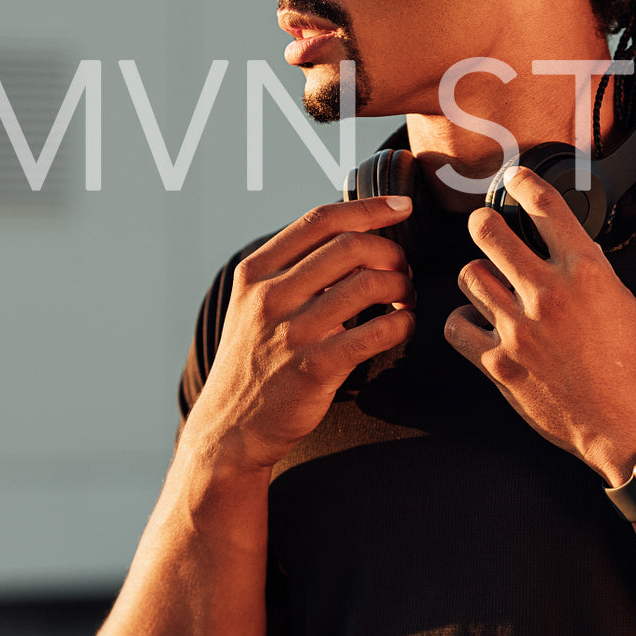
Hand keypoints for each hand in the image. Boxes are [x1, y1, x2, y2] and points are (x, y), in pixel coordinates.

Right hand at [186, 196, 416, 472]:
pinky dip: (403, 323)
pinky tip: (403, 326)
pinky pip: (377, 332)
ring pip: (369, 284)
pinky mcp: (315, 368)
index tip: (401, 208)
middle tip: (402, 269)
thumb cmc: (255, 358)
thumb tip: (353, 231)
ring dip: (402, 286)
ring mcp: (293, 332)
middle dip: (391, 252)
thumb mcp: (255, 303)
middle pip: (351, 246)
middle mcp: (271, 296)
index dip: (368, 208)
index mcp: (256, 272)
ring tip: (405, 297)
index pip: (320, 220)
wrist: (231, 427)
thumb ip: (293, 267)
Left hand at [444, 167, 635, 484]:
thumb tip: (579, 271)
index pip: (544, 205)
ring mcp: (518, 328)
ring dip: (478, 276)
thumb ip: (601, 282)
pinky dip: (463, 323)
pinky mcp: (499, 364)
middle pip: (489, 231)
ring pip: (469, 275)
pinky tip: (477, 325)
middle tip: (486, 226)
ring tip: (489, 285)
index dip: (523, 182)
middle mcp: (548, 293)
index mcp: (587, 272)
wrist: (635, 431)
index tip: (515, 180)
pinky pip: (456, 327)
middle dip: (484, 223)